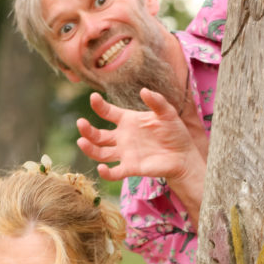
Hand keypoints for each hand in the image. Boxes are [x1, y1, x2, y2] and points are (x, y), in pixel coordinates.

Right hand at [77, 91, 205, 220]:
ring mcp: (124, 153)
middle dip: (87, 130)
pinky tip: (102, 168)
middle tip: (80, 123)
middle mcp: (122, 137)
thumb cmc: (175, 133)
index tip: (94, 98)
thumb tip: (144, 90)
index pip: (107, 112)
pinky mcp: (130, 168)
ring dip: (89, 148)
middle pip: (98, 135)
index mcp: (127, 121)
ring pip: (100, 152)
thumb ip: (157, 101)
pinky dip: (106, 172)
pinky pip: (114, 172)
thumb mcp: (167, 113)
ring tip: (82, 142)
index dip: (99, 106)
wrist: (183, 156)